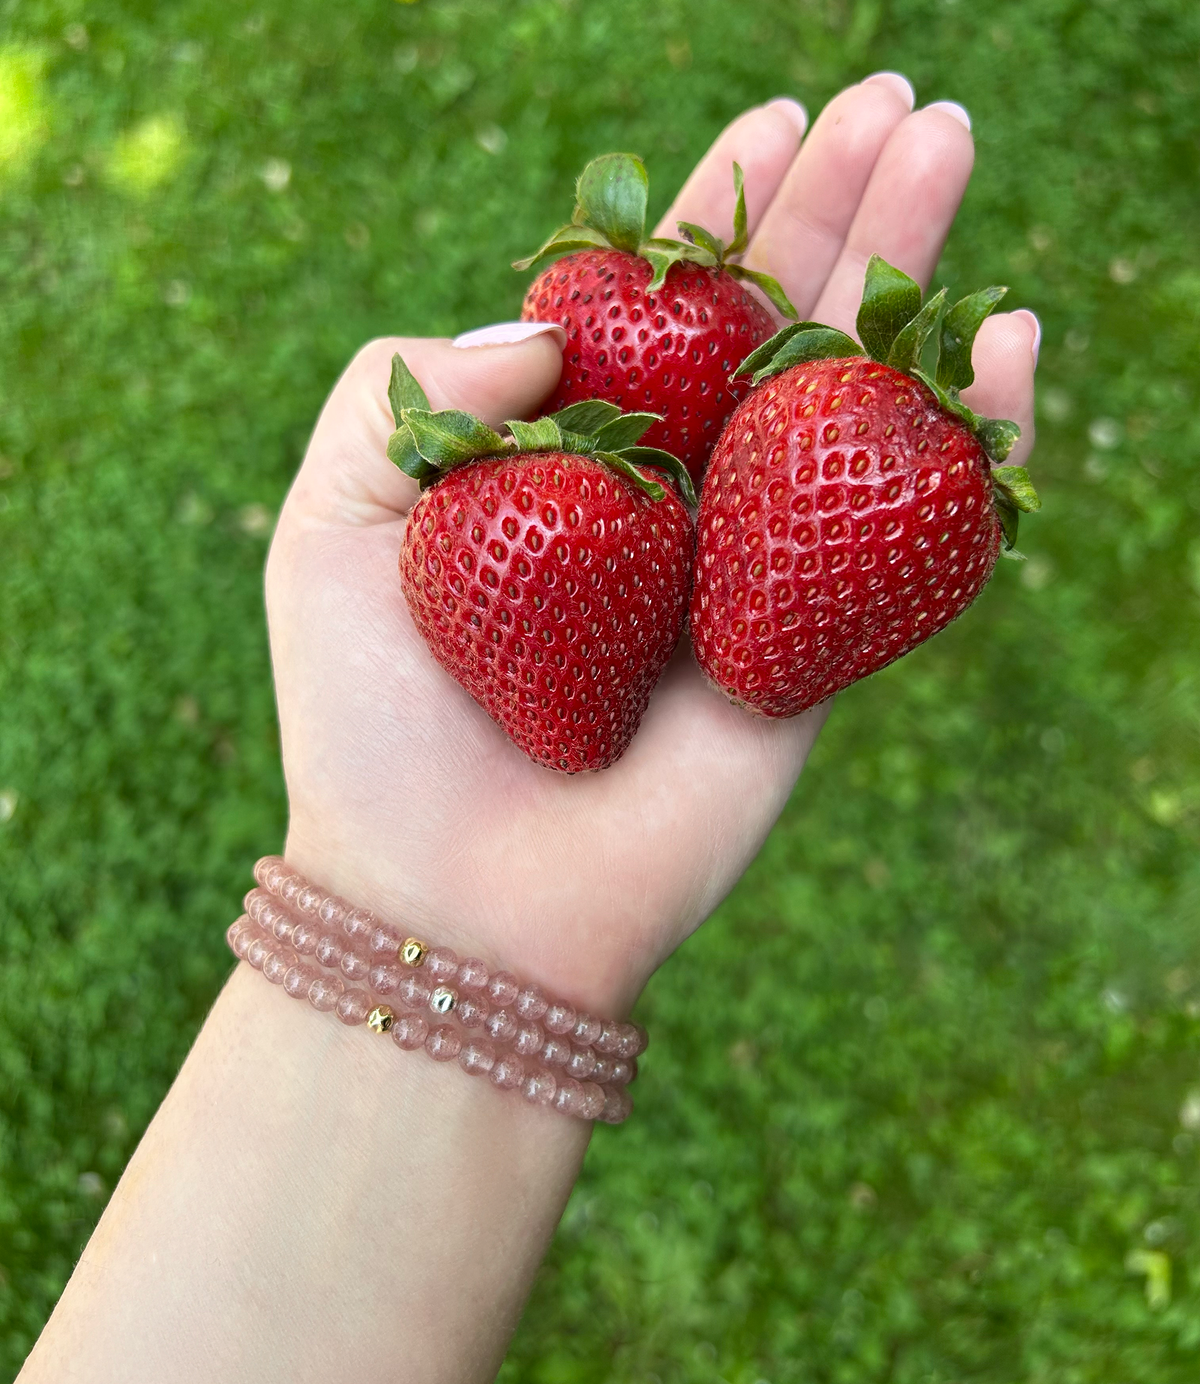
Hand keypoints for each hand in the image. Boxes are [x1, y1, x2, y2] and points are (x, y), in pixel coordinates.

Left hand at [266, 74, 1037, 1017]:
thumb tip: (556, 315)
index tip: (771, 120)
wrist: (452, 901)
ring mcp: (745, 575)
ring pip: (844, 402)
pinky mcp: (812, 650)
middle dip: (834, 211)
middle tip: (901, 104)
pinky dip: (966, 439)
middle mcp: (665, 504)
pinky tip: (1003, 338)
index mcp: (563, 465)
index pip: (653, 312)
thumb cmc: (372, 726)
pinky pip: (907, 530)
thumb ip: (403, 387)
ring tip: (950, 150)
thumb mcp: (327, 525)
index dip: (712, 215)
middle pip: (765, 332)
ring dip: (907, 274)